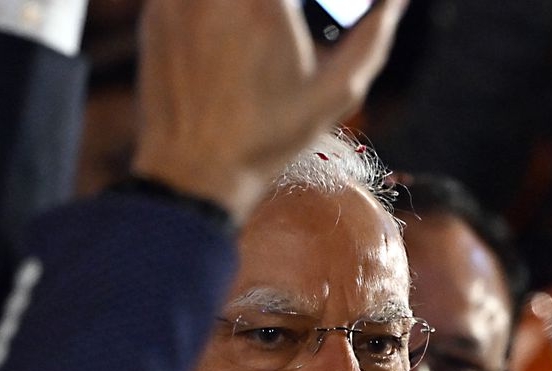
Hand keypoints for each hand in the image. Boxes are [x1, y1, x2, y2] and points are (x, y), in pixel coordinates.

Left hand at [131, 0, 407, 221]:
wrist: (191, 172)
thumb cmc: (267, 141)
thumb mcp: (334, 96)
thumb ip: (372, 38)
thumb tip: (395, 3)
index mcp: (265, 3)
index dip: (303, 4)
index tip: (311, 12)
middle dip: (276, 8)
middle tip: (283, 22)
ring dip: (248, 11)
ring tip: (259, 34)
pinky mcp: (156, 10)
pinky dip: (215, 9)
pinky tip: (226, 39)